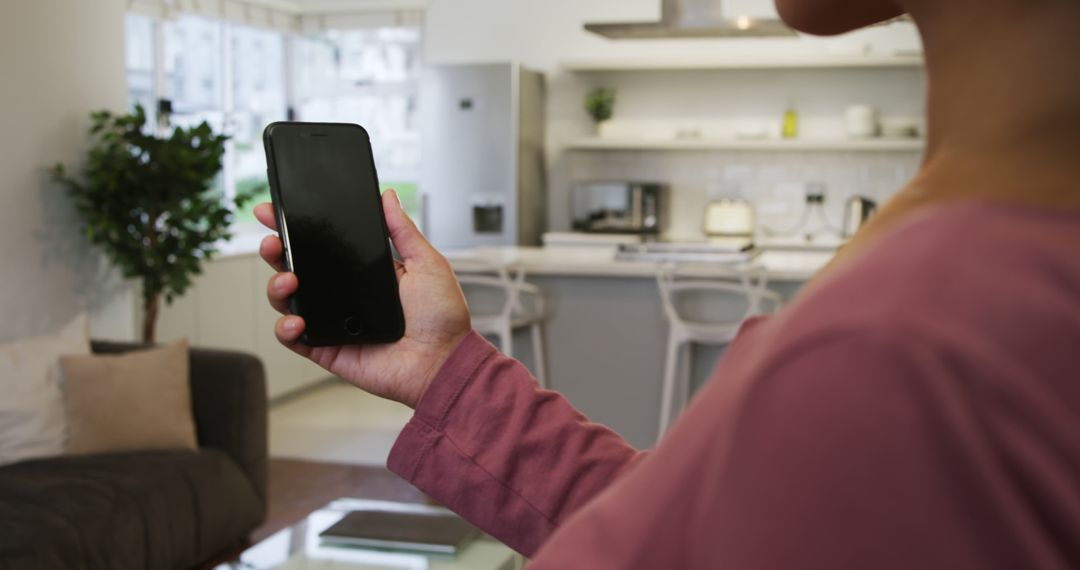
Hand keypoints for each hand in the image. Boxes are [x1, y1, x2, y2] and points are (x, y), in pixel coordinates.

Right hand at [253, 191, 470, 407]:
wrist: (444, 361)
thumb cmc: (443, 317)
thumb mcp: (427, 263)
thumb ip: (403, 230)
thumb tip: (387, 197)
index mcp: (365, 272)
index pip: (324, 245)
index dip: (297, 228)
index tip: (275, 210)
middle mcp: (345, 295)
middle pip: (298, 268)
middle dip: (277, 251)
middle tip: (273, 242)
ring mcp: (335, 322)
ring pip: (289, 301)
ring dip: (277, 287)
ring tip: (288, 279)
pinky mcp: (328, 349)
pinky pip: (295, 339)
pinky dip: (286, 329)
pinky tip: (296, 320)